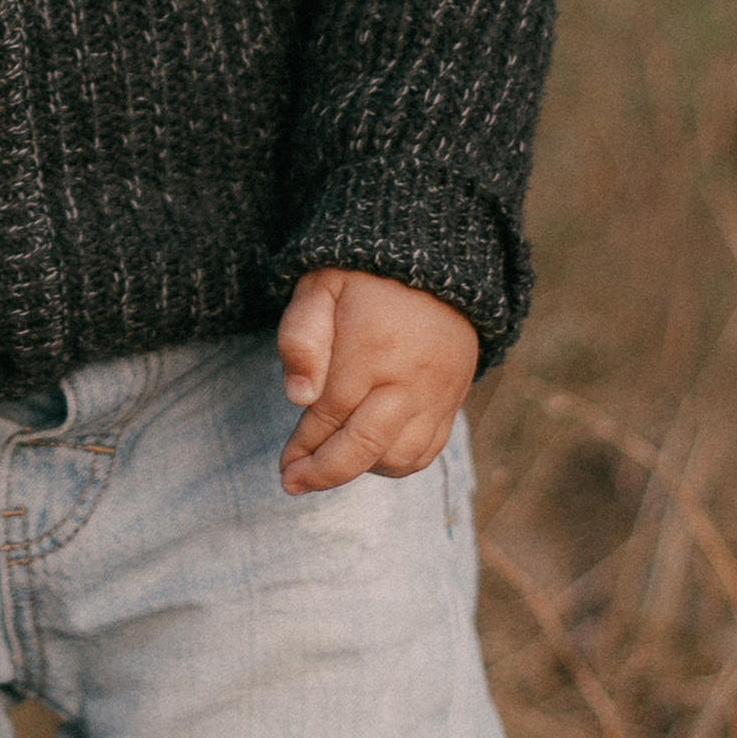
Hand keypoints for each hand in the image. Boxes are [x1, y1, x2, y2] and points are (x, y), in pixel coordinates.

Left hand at [276, 270, 477, 491]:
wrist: (435, 254)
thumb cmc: (364, 272)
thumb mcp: (320, 285)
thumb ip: (302, 337)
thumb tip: (298, 398)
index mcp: (371, 353)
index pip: (328, 417)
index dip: (301, 448)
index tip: (283, 466)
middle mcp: (409, 381)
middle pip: (364, 448)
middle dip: (324, 473)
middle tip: (293, 483)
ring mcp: (436, 393)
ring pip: (399, 458)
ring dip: (362, 468)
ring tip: (333, 459)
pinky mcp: (453, 397)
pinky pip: (429, 450)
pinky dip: (398, 462)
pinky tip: (371, 454)